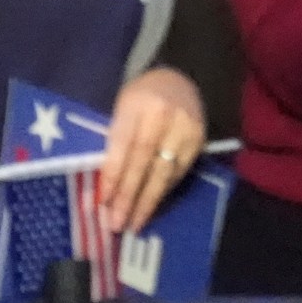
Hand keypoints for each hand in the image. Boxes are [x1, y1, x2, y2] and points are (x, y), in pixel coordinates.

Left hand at [97, 67, 204, 232]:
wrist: (180, 78)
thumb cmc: (141, 97)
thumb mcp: (121, 108)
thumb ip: (114, 141)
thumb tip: (102, 187)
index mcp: (137, 103)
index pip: (123, 145)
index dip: (113, 176)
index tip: (102, 203)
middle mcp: (163, 116)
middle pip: (144, 161)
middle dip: (129, 196)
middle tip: (117, 224)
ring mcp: (185, 128)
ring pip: (164, 171)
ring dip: (148, 201)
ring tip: (134, 223)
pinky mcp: (199, 140)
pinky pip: (178, 172)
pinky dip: (163, 191)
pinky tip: (152, 206)